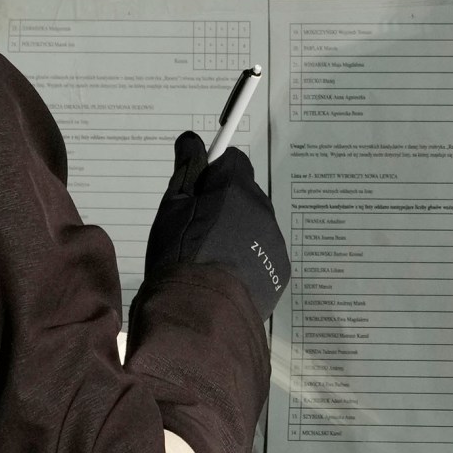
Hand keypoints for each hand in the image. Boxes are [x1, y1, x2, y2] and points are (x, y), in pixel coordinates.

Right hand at [143, 132, 288, 315]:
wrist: (201, 312)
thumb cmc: (180, 255)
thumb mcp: (172, 207)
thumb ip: (186, 169)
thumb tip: (191, 139)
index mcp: (236, 187)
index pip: (232, 160)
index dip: (213, 173)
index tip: (197, 191)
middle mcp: (261, 208)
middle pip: (245, 193)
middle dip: (226, 204)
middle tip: (199, 230)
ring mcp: (274, 240)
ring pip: (255, 224)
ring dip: (238, 232)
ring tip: (211, 257)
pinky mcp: (279, 269)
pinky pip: (263, 253)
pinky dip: (248, 259)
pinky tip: (226, 275)